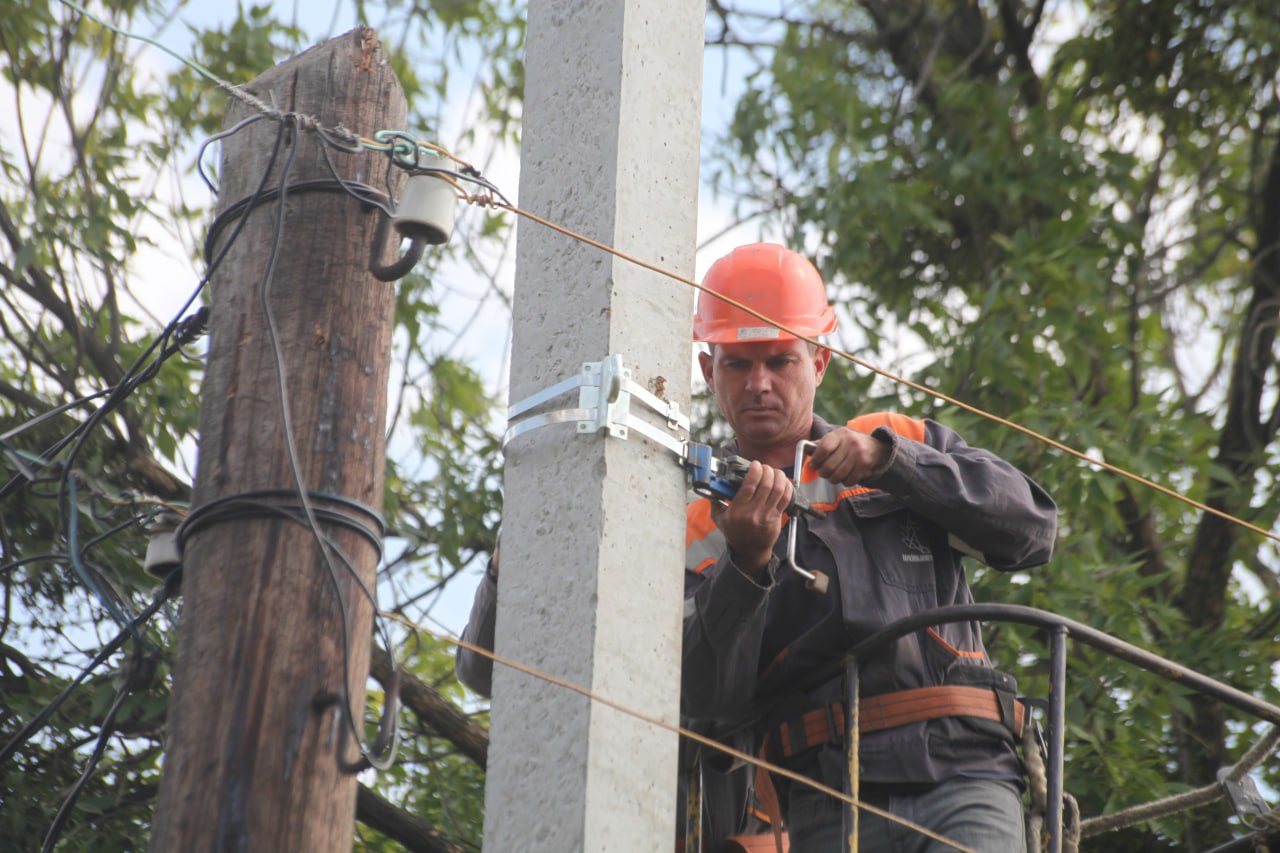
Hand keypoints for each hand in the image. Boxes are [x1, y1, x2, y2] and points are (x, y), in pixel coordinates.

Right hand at [709, 460, 791, 581]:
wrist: (749, 550)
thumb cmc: (734, 532)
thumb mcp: (718, 518)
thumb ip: (715, 501)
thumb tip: (713, 486)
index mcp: (738, 510)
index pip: (749, 485)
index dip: (755, 470)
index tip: (755, 464)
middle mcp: (753, 512)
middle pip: (766, 485)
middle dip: (767, 471)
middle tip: (765, 467)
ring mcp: (767, 515)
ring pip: (778, 490)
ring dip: (778, 476)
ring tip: (774, 472)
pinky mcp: (776, 517)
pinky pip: (786, 498)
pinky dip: (787, 487)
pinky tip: (783, 481)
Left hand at [808, 427, 889, 486]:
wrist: (877, 447)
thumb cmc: (849, 443)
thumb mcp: (837, 437)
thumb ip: (821, 444)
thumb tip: (804, 450)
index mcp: (840, 435)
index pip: (823, 448)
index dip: (815, 459)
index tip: (813, 464)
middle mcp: (850, 444)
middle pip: (829, 466)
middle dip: (823, 472)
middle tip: (823, 472)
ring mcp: (859, 456)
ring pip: (837, 476)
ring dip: (832, 479)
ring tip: (833, 475)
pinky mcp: (865, 468)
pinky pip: (848, 481)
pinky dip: (844, 481)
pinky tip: (845, 475)